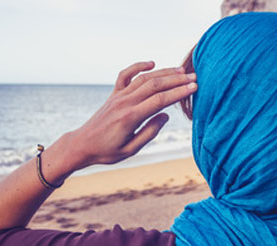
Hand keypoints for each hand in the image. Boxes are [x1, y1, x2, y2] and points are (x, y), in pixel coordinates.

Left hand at [69, 61, 196, 168]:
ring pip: (144, 78)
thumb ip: (149, 133)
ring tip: (181, 71)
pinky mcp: (113, 94)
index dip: (178, 93)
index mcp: (130, 118)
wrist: (82, 145)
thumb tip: (165, 115)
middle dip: (176, 80)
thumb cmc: (107, 151)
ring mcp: (118, 96)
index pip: (159, 100)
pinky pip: (125, 75)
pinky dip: (138, 66)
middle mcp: (124, 103)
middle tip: (194, 77)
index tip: (194, 87)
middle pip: (155, 85)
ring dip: (163, 73)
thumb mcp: (130, 150)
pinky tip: (151, 63)